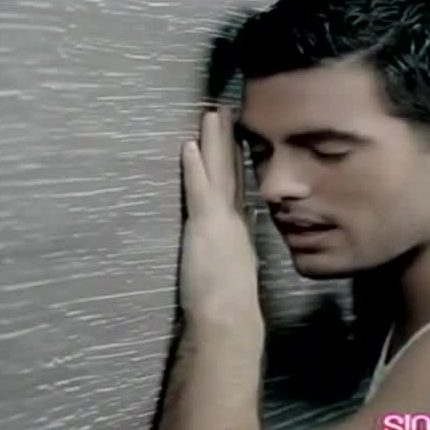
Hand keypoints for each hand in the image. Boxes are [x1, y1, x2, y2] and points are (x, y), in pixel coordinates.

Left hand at [179, 107, 260, 326]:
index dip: (236, 162)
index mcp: (240, 229)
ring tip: (211, 114)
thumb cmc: (228, 305)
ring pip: (218, 172)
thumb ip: (235, 248)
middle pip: (231, 172)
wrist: (229, 317)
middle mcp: (235, 219)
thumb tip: (237, 235)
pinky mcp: (206, 225)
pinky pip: (199, 188)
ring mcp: (222, 219)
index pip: (237, 188)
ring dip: (213, 142)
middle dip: (227, 141)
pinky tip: (189, 145)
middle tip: (225, 112)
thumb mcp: (235, 270)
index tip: (236, 140)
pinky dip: (195, 166)